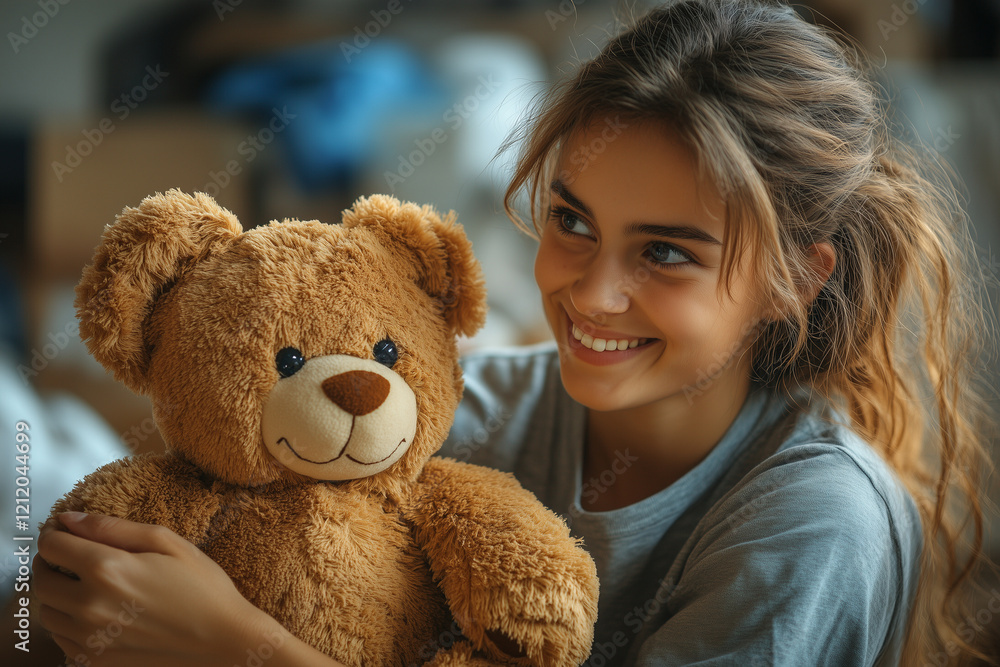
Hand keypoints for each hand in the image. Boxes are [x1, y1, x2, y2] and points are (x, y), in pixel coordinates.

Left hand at [33, 512, 287, 666]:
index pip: (53, 546)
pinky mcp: (95, 662)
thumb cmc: (204, 589)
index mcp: (108, 569)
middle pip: (41, 579)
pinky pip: (61, 639)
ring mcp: (90, 639)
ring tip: (82, 584)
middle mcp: (90, 606)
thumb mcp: (167, 542)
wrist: (224, 642)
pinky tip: (94, 612)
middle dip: (50, 562)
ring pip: (47, 611)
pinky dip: (67, 622)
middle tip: (70, 555)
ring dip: (56, 593)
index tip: (64, 530)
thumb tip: (70, 519)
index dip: (54, 532)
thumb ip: (113, 528)